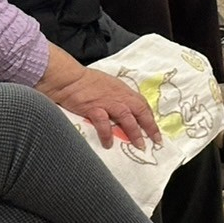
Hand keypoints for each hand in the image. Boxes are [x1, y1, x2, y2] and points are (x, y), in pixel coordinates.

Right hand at [38, 67, 160, 149]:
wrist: (67, 77)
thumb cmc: (83, 79)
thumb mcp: (105, 83)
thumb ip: (115, 94)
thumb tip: (121, 107)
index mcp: (121, 89)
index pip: (141, 103)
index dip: (149, 116)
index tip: (153, 128)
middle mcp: (118, 96)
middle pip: (140, 111)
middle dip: (150, 127)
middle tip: (156, 140)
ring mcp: (106, 102)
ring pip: (127, 118)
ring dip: (135, 133)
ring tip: (139, 145)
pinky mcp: (93, 108)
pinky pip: (104, 124)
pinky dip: (107, 135)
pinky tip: (108, 144)